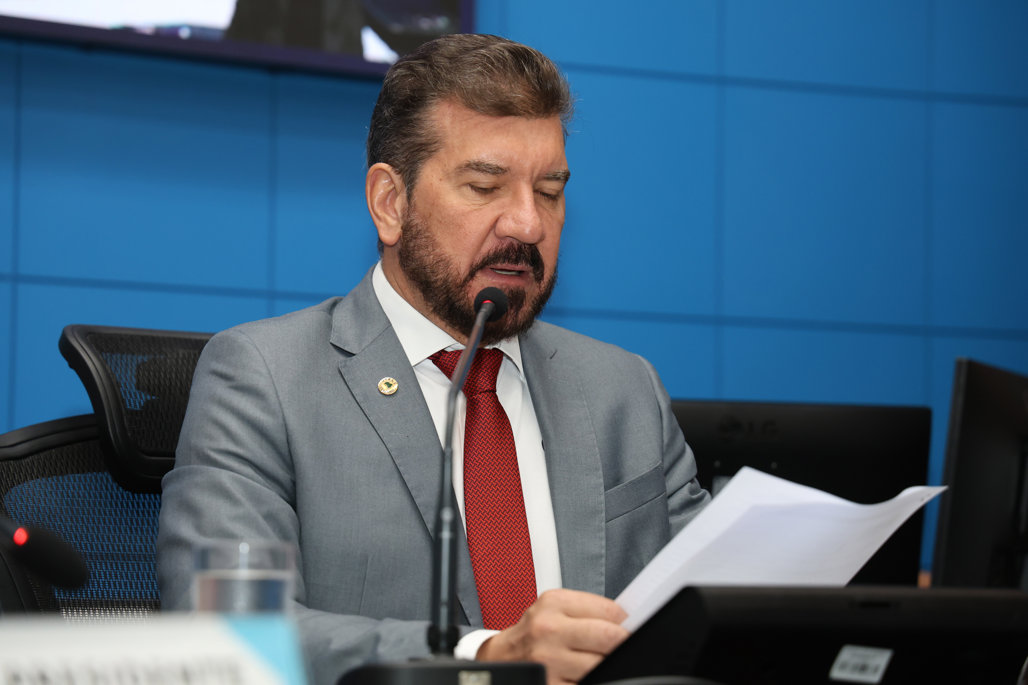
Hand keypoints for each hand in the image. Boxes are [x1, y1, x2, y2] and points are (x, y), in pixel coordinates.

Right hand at [476, 588, 628, 683]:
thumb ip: (586, 611)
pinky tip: (586, 675)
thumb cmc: (532, 634)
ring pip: (603, 665)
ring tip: (603, 662)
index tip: (631, 630)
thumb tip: (627, 622)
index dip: (627, 623)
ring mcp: (549, 661)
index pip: (610, 611)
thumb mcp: (552, 610)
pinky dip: (596, 679)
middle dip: (623, 645)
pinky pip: (588, 683)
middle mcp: (549, 630)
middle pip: (610, 637)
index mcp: (554, 604)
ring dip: (609, 666)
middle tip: (624, 649)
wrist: (499, 659)